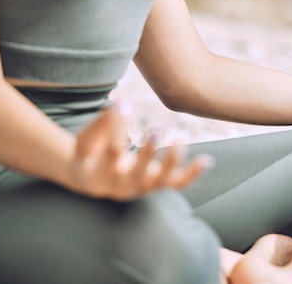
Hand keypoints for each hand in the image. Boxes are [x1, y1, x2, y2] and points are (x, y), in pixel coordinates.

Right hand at [66, 106, 213, 200]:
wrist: (93, 180)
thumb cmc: (89, 153)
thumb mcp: (85, 140)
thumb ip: (100, 124)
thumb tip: (120, 102)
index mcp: (98, 175)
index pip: (110, 152)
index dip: (116, 128)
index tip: (121, 103)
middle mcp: (121, 187)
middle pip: (136, 173)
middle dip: (147, 154)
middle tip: (156, 131)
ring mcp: (141, 188)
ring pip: (160, 182)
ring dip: (171, 162)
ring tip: (178, 140)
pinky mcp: (157, 186)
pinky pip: (178, 184)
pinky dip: (193, 174)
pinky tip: (207, 160)